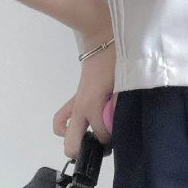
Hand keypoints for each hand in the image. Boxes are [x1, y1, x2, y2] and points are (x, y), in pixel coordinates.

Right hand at [53, 21, 115, 158]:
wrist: (102, 37)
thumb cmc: (117, 58)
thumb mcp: (125, 82)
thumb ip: (122, 104)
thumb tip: (121, 125)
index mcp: (92, 105)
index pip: (102, 135)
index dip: (113, 139)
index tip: (124, 132)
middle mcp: (80, 108)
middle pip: (72, 144)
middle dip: (86, 150)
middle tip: (103, 145)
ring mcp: (75, 103)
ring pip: (62, 130)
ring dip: (77, 138)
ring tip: (94, 137)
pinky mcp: (75, 97)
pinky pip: (63, 116)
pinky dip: (68, 125)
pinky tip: (84, 125)